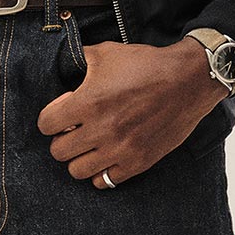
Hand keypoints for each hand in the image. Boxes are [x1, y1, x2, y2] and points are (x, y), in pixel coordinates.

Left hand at [36, 35, 227, 184]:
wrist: (188, 80)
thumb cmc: (148, 65)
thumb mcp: (107, 53)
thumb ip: (79, 59)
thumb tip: (62, 61)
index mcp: (88, 102)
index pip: (46, 124)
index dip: (51, 117)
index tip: (63, 112)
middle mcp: (101, 130)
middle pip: (58, 151)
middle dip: (63, 138)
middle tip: (75, 129)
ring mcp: (120, 150)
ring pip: (77, 171)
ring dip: (79, 157)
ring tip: (89, 145)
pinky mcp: (137, 162)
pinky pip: (105, 181)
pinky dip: (101, 171)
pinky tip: (107, 156)